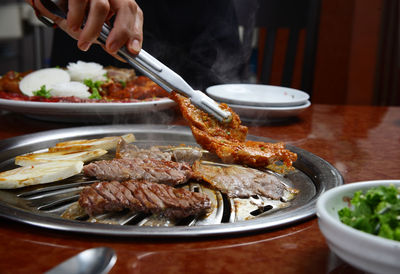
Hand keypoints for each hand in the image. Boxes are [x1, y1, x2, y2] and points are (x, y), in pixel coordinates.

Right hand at [28, 0, 142, 54]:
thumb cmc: (69, 8)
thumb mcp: (90, 25)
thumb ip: (106, 38)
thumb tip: (121, 54)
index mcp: (117, 0)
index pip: (134, 13)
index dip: (136, 33)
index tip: (133, 50)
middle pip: (126, 7)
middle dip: (121, 32)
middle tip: (111, 48)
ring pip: (101, 7)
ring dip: (93, 30)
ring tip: (83, 43)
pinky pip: (79, 1)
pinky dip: (76, 17)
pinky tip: (72, 25)